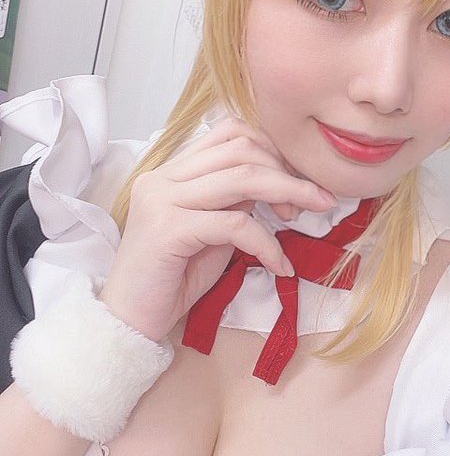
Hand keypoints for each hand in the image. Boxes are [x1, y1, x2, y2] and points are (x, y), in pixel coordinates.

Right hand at [98, 118, 335, 341]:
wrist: (129, 321)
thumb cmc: (172, 280)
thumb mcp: (211, 232)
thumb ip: (233, 202)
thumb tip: (272, 183)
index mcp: (171, 171)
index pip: (229, 134)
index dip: (271, 151)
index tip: (296, 182)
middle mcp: (162, 177)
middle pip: (241, 149)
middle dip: (287, 170)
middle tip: (314, 200)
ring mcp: (162, 200)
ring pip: (242, 177)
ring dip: (288, 192)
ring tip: (313, 214)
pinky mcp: (168, 229)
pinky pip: (235, 225)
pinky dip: (267, 243)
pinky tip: (280, 265)